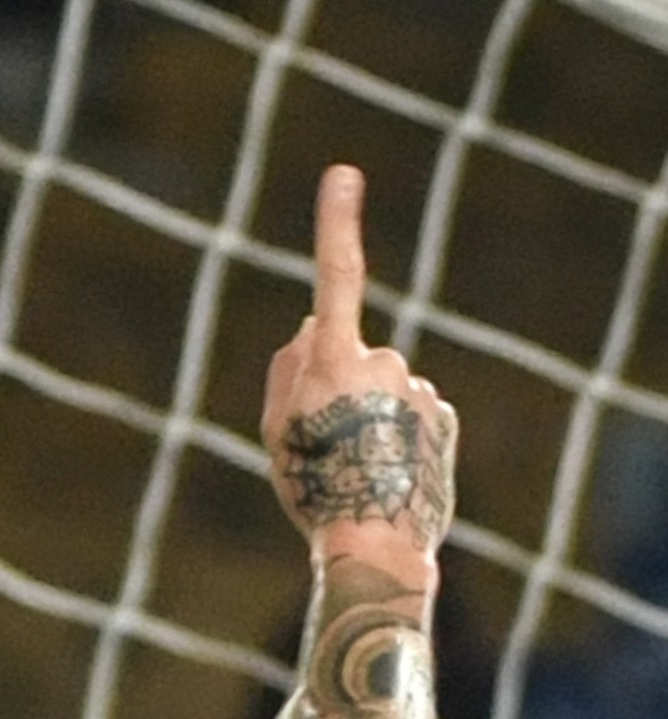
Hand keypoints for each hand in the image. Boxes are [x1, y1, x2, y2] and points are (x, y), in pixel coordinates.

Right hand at [262, 165, 457, 555]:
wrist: (377, 542)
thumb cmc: (314, 486)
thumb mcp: (275, 431)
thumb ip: (286, 369)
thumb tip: (311, 324)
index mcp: (333, 360)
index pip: (335, 279)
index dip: (336, 226)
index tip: (343, 176)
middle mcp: (381, 362)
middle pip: (348, 355)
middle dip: (334, 386)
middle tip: (320, 446)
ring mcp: (417, 388)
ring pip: (381, 387)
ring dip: (367, 416)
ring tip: (354, 470)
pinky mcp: (442, 416)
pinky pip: (409, 413)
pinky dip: (395, 436)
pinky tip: (385, 474)